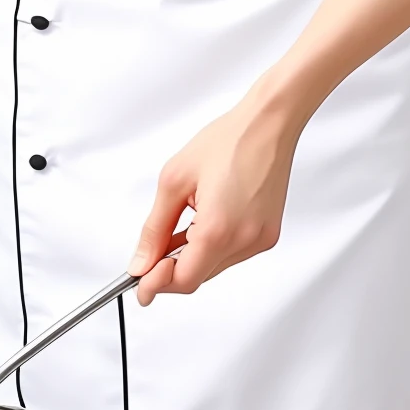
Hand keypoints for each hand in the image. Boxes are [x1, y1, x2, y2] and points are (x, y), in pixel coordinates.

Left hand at [128, 93, 302, 303]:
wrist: (268, 124)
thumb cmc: (229, 141)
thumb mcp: (174, 181)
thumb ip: (154, 229)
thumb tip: (141, 262)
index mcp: (219, 229)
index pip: (183, 280)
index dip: (156, 285)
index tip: (141, 284)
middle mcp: (245, 240)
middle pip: (199, 277)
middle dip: (171, 269)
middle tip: (153, 250)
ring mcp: (260, 239)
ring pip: (215, 267)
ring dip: (192, 256)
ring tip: (183, 224)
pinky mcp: (268, 234)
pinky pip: (233, 254)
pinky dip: (213, 246)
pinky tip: (206, 221)